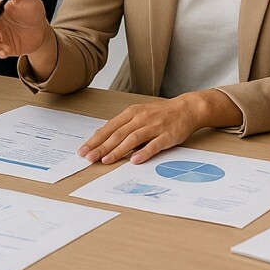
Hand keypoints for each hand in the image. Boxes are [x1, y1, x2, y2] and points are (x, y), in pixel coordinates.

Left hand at [78, 95, 204, 164]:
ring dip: (118, 150)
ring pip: (132, 139)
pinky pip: (154, 144)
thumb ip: (122, 124)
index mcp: (132, 113)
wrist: (187, 108)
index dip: (96, 139)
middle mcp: (140, 118)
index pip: (109, 127)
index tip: (83, 150)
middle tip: (89, 157)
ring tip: (106, 160)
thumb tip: (101, 134)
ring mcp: (154, 126)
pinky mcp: (167, 135)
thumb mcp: (139, 114)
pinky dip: (144, 152)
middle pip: (117, 134)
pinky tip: (135, 160)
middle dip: (101, 147)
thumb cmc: (161, 113)